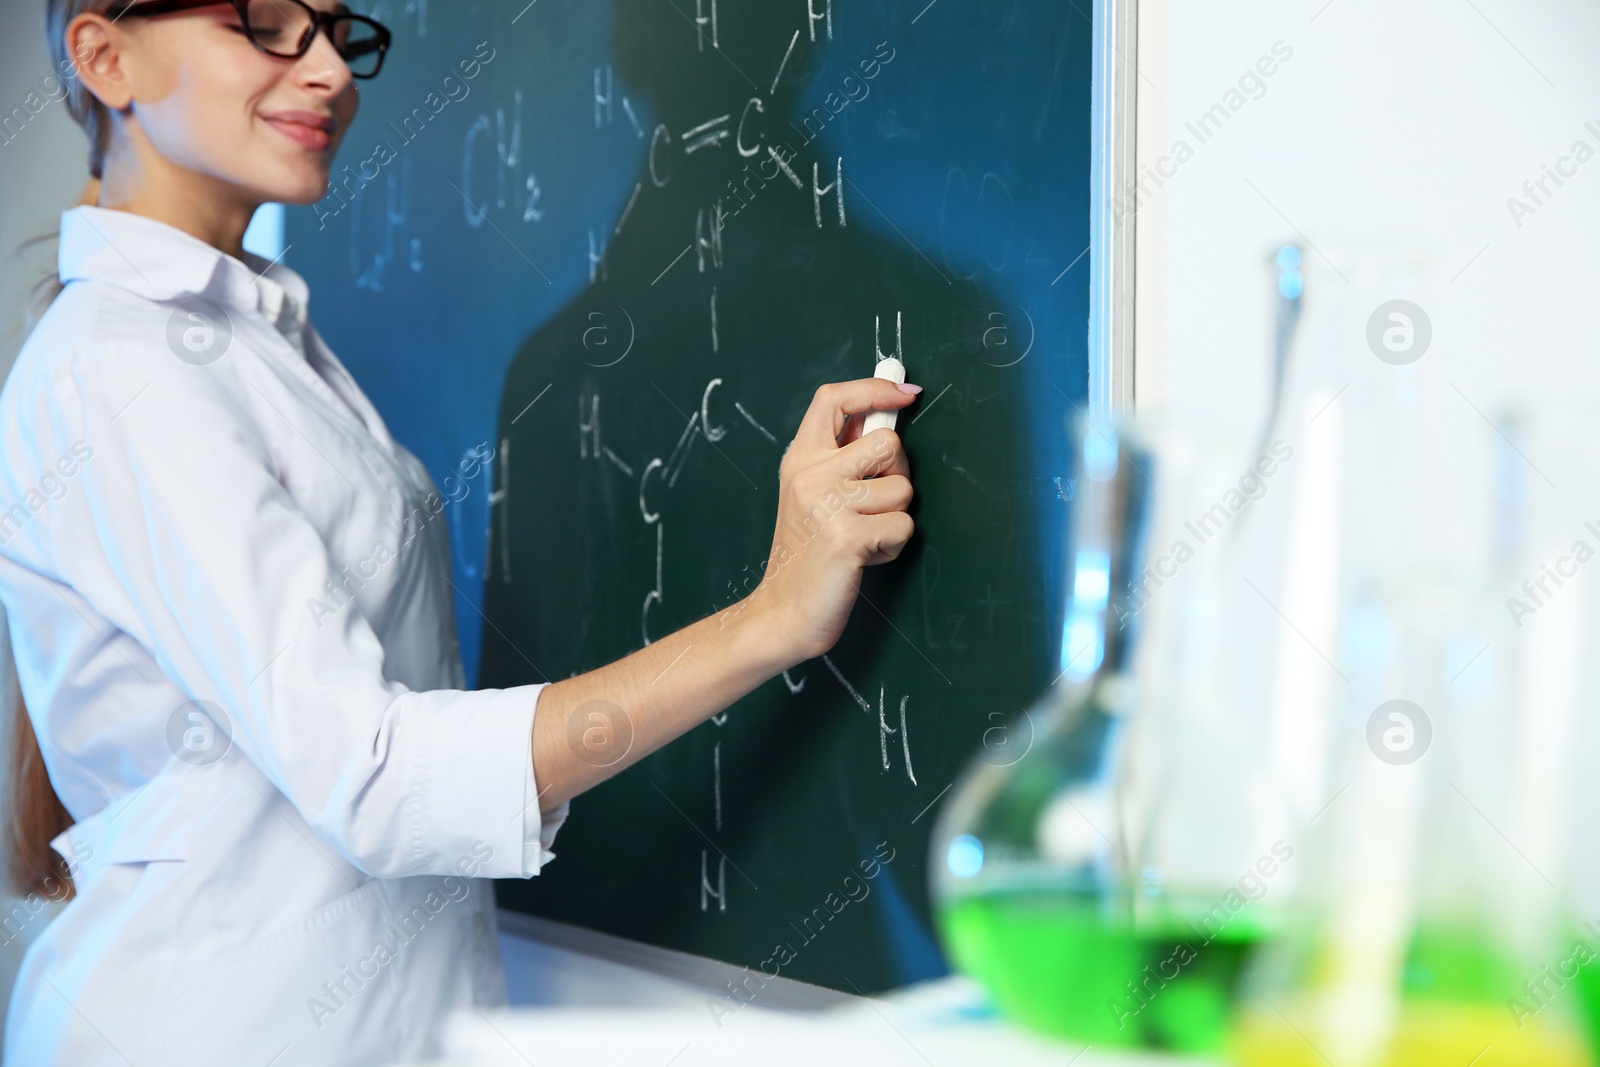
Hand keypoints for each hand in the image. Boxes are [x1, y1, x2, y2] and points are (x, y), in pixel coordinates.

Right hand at [751, 377, 918, 664]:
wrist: (783, 612)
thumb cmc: (807, 554)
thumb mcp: (811, 493)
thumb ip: (842, 456)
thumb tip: (890, 410)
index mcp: (800, 459)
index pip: (833, 399)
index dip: (874, 388)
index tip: (904, 394)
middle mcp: (809, 474)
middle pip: (888, 443)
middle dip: (896, 475)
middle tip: (872, 505)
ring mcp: (827, 505)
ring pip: (903, 489)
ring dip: (894, 517)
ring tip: (863, 536)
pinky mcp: (847, 536)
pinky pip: (903, 527)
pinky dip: (892, 547)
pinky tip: (863, 557)